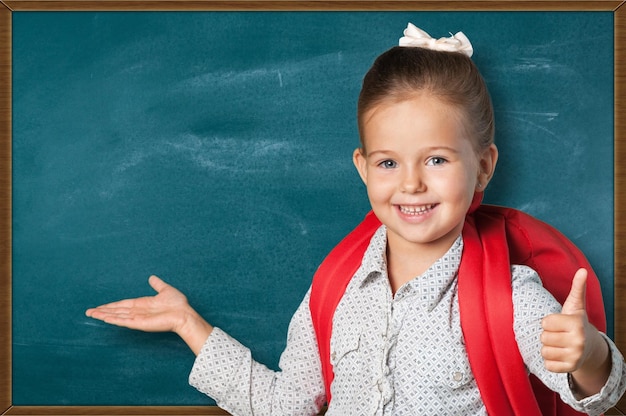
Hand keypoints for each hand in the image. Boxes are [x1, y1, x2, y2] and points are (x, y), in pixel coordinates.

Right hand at [86, 275, 213, 354]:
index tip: (100, 306)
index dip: (111, 305)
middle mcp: (138, 312)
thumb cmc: (178, 305)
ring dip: (104, 315)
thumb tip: (152, 277)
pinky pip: (124, 321)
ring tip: (91, 314)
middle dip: (103, 311)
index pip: (123, 305)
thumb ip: (157, 285)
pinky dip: (114, 319)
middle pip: (116, 311)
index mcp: (142, 304)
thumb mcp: (165, 290)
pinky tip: (104, 318)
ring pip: (117, 316)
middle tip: (89, 312)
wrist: (184, 314)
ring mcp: (138, 318)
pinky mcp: (140, 323)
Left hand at [540, 268, 592, 372]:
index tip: (559, 323)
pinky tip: (560, 355)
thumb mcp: (576, 306)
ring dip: (549, 348)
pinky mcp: (571, 368)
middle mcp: (578, 341)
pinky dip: (551, 361)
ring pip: (544, 351)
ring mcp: (576, 356)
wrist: (590, 347)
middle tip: (560, 335)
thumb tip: (582, 270)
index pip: (545, 322)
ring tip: (560, 345)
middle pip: (543, 337)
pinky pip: (547, 365)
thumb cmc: (576, 323)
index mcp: (576, 324)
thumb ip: (577, 288)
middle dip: (548, 335)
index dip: (549, 322)